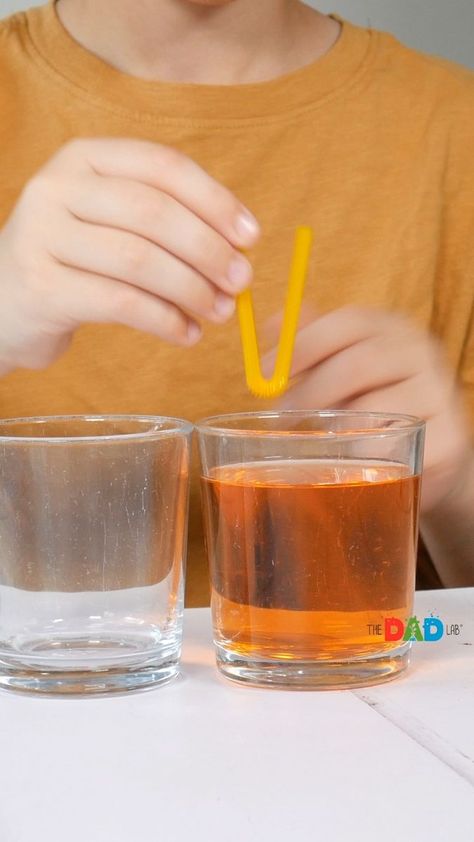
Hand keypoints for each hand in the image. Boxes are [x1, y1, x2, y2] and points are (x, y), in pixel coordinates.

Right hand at [0, 138, 258, 371]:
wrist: (4, 302)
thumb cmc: (76, 261)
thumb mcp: (112, 222)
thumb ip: (167, 222)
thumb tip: (240, 248)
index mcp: (85, 157)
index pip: (162, 166)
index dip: (215, 200)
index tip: (251, 236)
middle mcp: (58, 186)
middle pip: (153, 212)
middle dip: (209, 250)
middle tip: (242, 282)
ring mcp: (42, 234)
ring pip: (139, 260)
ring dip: (192, 290)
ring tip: (220, 312)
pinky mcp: (41, 286)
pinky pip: (121, 303)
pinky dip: (165, 321)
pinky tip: (187, 334)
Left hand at [264, 306, 470, 510]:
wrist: (430, 452)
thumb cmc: (377, 404)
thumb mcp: (344, 369)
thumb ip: (312, 346)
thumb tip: (273, 323)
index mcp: (390, 328)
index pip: (347, 322)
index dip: (303, 344)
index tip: (268, 371)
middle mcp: (420, 351)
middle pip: (359, 362)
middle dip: (312, 391)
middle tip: (285, 415)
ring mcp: (439, 392)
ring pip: (376, 407)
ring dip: (335, 427)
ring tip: (315, 439)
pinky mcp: (449, 435)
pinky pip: (396, 445)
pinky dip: (364, 454)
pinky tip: (350, 459)